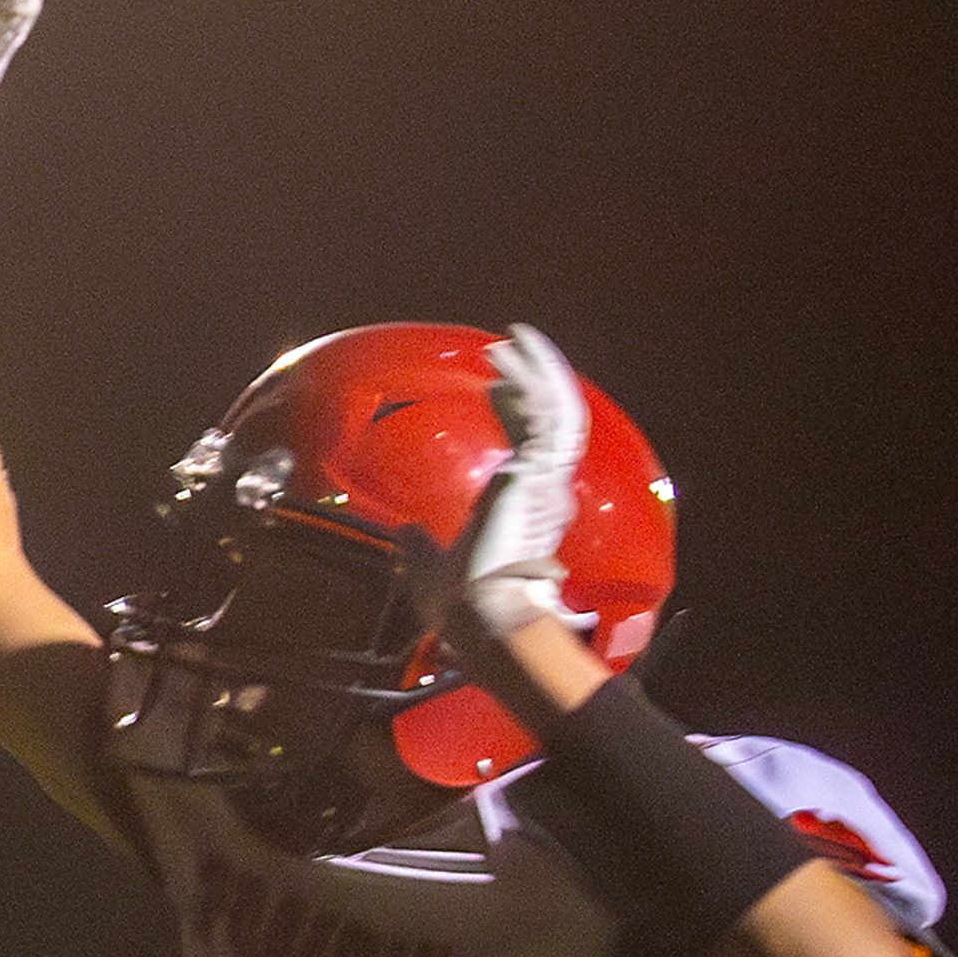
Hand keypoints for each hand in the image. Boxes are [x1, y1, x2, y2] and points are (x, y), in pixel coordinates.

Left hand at [437, 322, 588, 650]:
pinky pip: (546, 418)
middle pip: (549, 420)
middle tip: (508, 348)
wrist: (477, 615)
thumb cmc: (459, 604)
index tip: (494, 384)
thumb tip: (404, 531)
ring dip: (533, 373)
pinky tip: (508, 363)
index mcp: (520, 508)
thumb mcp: (427, 566)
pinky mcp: (538, 476)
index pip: (529, 446)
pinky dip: (533, 386)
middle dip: (532, 380)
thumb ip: (420, 545)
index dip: (515, 410)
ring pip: (553, 411)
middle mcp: (540, 491)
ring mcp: (544, 482)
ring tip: (509, 341)